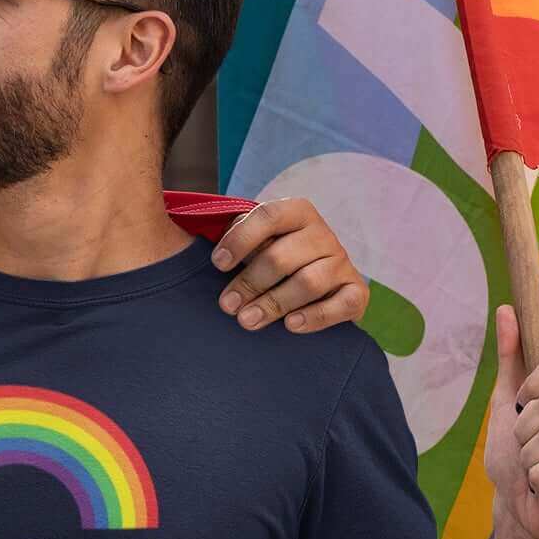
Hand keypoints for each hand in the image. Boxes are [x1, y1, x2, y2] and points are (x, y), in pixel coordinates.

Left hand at [210, 198, 368, 333]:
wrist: (317, 281)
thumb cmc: (269, 260)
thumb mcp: (251, 243)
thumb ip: (229, 237)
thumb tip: (181, 246)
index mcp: (296, 212)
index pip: (267, 216)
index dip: (240, 240)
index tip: (215, 265)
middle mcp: (322, 234)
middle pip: (283, 256)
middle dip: (250, 283)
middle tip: (226, 306)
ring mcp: (342, 262)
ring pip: (309, 281)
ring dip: (274, 303)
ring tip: (247, 321)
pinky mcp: (357, 292)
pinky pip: (344, 303)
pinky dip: (317, 316)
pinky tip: (290, 326)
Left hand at [486, 304, 538, 538]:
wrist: (520, 504)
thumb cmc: (516, 451)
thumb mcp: (507, 400)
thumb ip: (511, 355)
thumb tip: (506, 309)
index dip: (532, 386)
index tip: (524, 405)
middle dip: (524, 430)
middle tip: (529, 446)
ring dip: (530, 457)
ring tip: (538, 466)